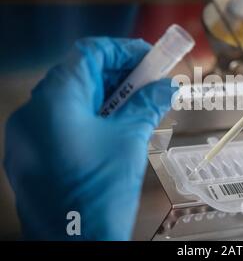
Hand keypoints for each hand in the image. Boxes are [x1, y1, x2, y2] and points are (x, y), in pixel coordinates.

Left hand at [4, 38, 176, 239]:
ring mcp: (27, 136)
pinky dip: (89, 117)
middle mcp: (32, 113)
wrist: (76, 244)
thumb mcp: (130, 141)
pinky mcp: (31, 156)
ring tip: (136, 105)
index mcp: (55, 102)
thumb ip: (148, 105)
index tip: (148, 58)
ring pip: (69, 100)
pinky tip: (114, 128)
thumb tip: (167, 86)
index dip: (121, 50)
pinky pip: (60, 123)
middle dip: (117, 75)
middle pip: (78, 75)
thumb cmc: (99, 193)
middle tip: (148, 81)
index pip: (88, 54)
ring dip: (105, 97)